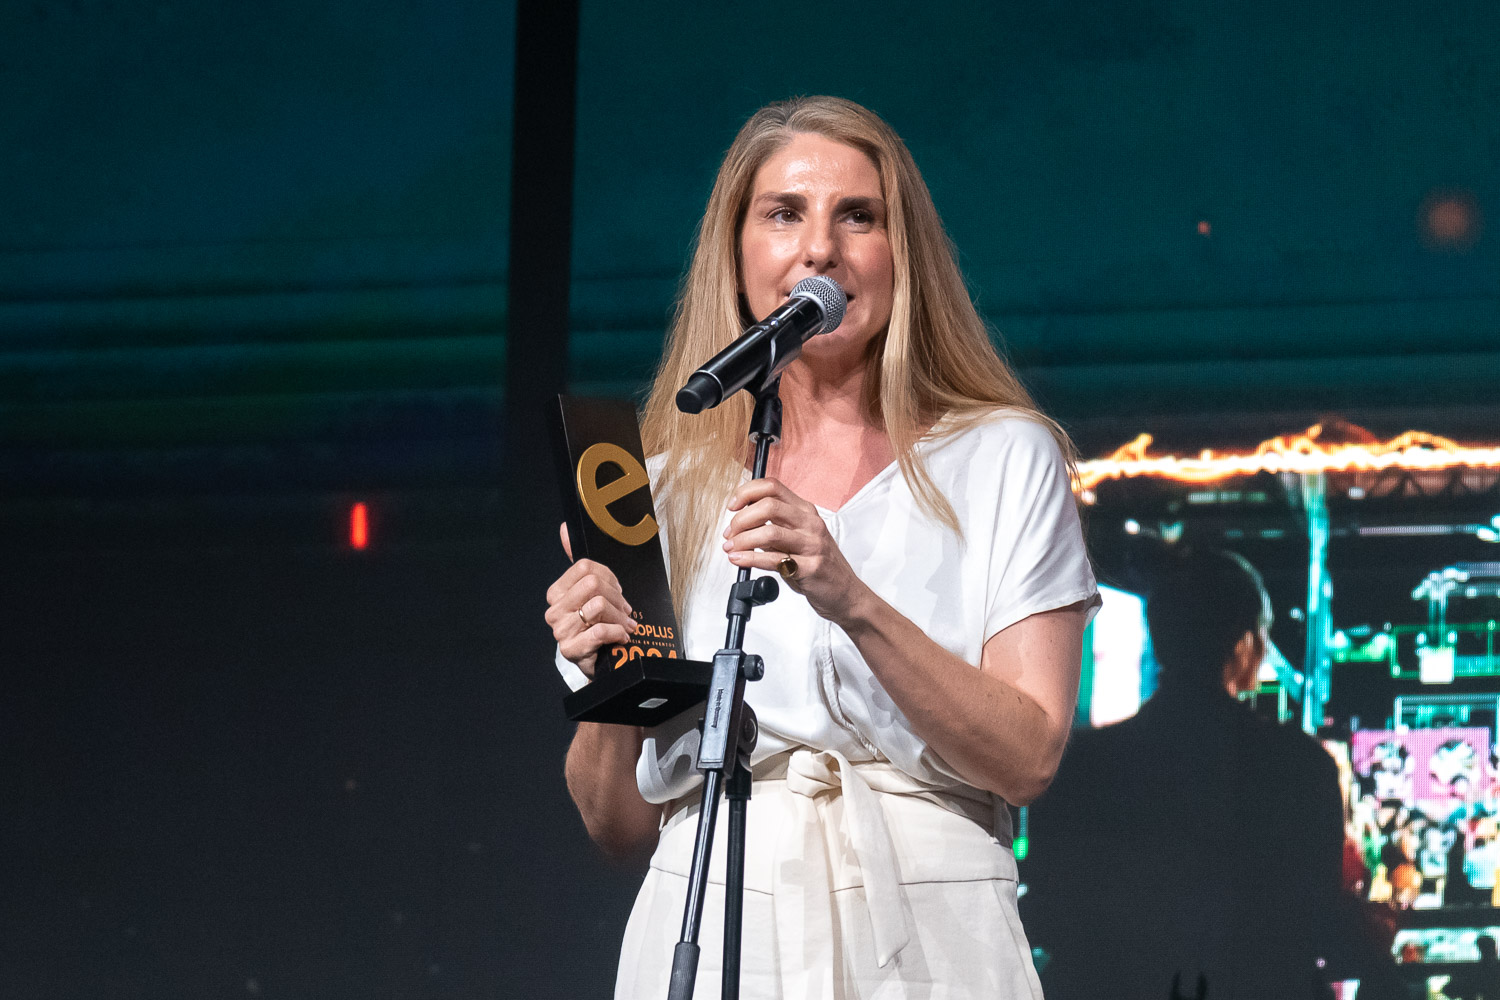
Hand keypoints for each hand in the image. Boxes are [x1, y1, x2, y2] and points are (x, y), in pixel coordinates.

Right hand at [544, 522, 635, 677]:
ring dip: (620, 617)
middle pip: (593, 584)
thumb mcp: (592, 594)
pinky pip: (600, 631)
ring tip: (625, 625)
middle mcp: (554, 610)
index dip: (609, 577)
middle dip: (617, 598)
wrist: (600, 661)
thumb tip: (565, 528)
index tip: (618, 590)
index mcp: (557, 592)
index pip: (585, 567)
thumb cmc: (597, 625)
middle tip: (625, 610)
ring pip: (598, 606)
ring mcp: (561, 630)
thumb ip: (581, 564)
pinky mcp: (571, 649)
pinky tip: (621, 637)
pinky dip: (617, 632)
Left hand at [721, 478, 865, 622]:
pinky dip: (750, 559)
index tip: (732, 506)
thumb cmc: (818, 566)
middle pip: (768, 506)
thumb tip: (740, 524)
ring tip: (731, 548)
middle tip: (730, 533)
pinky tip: (739, 560)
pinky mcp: (810, 567)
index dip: (746, 492)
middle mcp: (810, 523)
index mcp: (805, 511)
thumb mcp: (798, 539)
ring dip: (742, 540)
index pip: (772, 487)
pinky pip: (774, 559)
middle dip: (741, 519)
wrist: (845, 593)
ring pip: (769, 532)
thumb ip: (774, 528)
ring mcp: (813, 545)